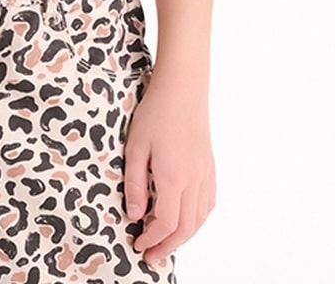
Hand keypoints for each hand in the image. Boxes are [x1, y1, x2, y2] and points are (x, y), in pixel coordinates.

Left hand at [123, 75, 215, 266]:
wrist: (183, 88)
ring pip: (199, 219)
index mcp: (173, 178)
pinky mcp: (210, 166)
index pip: (165, 223)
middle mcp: (194, 181)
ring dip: (183, 236)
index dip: (151, 239)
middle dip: (168, 247)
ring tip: (165, 241)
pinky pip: (207, 203)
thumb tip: (134, 214)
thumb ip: (134, 183)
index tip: (137, 244)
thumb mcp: (135, 147)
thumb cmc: (155, 113)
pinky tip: (185, 218)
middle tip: (151, 256)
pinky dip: (197, 219)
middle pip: (185, 228)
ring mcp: (205, 174)